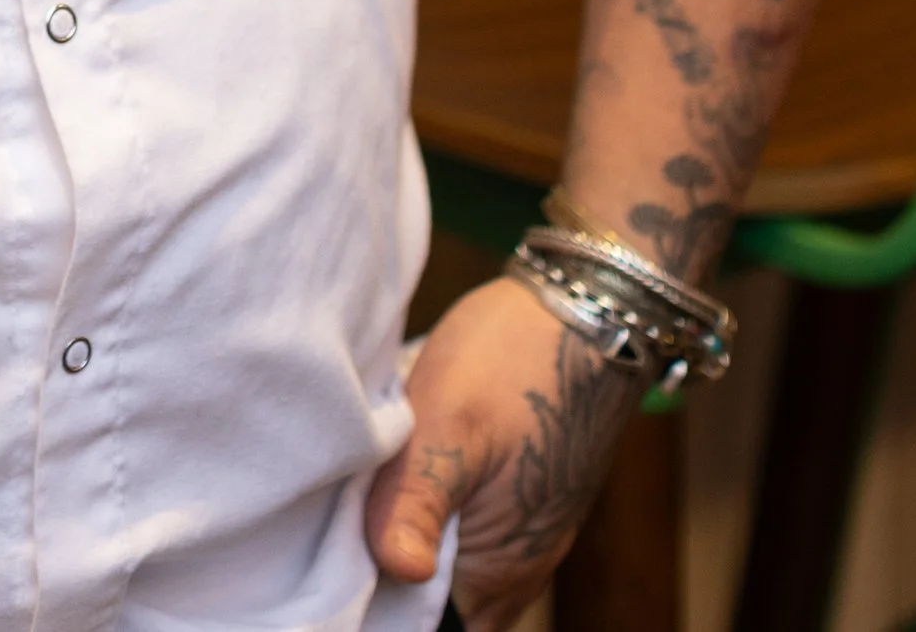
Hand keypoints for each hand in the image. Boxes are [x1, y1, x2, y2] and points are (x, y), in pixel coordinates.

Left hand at [366, 273, 645, 628]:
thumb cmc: (516, 362)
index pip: (424, 625)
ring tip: (359, 493)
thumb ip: (420, 500)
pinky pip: (462, 536)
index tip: (329, 567)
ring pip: (445, 568)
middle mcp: (513, 573)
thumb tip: (398, 569)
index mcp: (498, 573)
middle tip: (336, 522)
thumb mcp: (452, 423)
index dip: (372, 604)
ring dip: (401, 537)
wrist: (586, 314)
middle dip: (380, 575)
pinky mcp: (515, 504)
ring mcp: (517, 538)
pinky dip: (426, 514)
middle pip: (433, 606)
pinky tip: (395, 473)